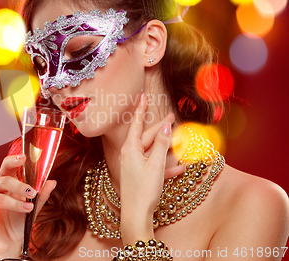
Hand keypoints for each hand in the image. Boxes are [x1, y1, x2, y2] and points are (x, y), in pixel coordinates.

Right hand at [0, 154, 56, 260]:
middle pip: (4, 177)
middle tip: (32, 192)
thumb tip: (52, 181)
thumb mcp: (33, 208)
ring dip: (14, 198)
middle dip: (20, 184)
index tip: (25, 157)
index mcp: (5, 183)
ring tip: (27, 206)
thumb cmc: (17, 224)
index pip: (8, 166)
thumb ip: (41, 195)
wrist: (9, 244)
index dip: (14, 160)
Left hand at [118, 93, 174, 242]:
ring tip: (180, 140)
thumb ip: (160, 144)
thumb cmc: (143, 190)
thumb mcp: (155, 164)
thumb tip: (165, 127)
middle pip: (147, 137)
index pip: (136, 124)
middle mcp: (130, 155)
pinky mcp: (139, 175)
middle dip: (160, 128)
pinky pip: (154, 166)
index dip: (140, 109)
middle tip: (173, 118)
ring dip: (166, 148)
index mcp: (130, 149)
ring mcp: (134, 165)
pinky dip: (166, 166)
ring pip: (152, 151)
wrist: (136, 215)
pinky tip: (181, 168)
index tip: (142, 96)